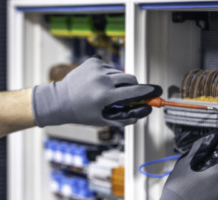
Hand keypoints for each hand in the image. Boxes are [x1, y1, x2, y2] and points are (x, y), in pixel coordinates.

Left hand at [31, 57, 161, 127]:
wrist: (59, 101)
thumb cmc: (81, 113)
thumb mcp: (102, 120)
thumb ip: (124, 117)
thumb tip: (145, 112)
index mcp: (104, 96)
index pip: (134, 92)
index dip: (148, 92)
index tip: (158, 91)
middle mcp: (101, 80)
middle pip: (130, 78)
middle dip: (132, 87)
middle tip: (126, 95)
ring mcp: (97, 69)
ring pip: (119, 73)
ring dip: (118, 82)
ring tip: (103, 91)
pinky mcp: (93, 62)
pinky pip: (109, 67)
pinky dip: (107, 75)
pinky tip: (96, 83)